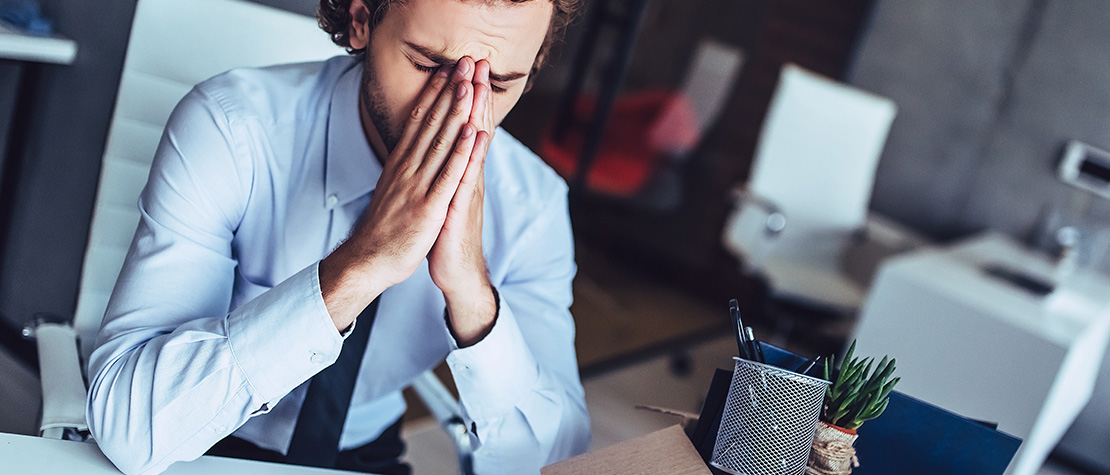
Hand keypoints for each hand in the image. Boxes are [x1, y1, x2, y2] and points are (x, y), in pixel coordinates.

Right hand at [320, 58, 477, 330]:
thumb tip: (408, 154)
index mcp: (399, 166)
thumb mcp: (391, 192)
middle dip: (448, 92)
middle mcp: (407, 170)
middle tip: (462, 64)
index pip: (417, 123)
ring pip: (440, 143)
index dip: (433, 96)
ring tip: (470, 85)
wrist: (368, 262)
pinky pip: (448, 176)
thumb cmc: (383, 230)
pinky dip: (461, 153)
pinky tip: (472, 133)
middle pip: (430, 124)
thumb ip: (401, 171)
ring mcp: (418, 187)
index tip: (445, 71)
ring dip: (456, 112)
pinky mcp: (429, 207)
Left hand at [429, 59, 496, 345]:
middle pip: (475, 129)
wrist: (458, 273)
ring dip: (477, 114)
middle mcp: (468, 177)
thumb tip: (448, 149)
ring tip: (478, 85)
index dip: (468, 97)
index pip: (468, 127)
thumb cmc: (449, 236)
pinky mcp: (460, 209)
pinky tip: (477, 135)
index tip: (468, 68)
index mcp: (462, 172)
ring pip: (474, 147)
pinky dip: (472, 154)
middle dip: (476, 95)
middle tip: (479, 62)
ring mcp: (467, 192)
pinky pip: (467, 177)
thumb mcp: (448, 197)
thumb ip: (451, 172)